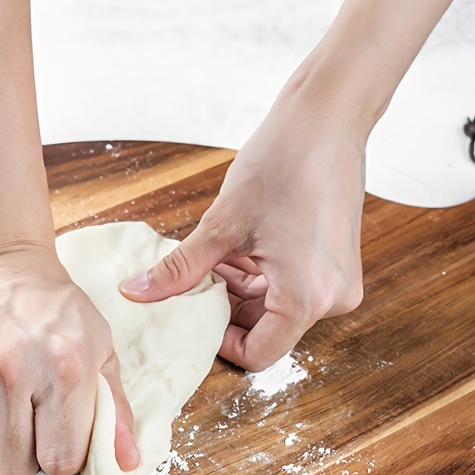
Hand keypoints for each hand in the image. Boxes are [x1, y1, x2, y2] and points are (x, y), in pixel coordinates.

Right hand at [0, 245, 139, 474]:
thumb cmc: (55, 313)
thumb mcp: (100, 350)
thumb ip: (115, 410)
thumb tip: (127, 464)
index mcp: (64, 369)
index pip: (59, 460)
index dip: (59, 456)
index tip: (57, 437)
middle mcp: (10, 369)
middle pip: (12, 467)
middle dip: (23, 456)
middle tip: (26, 422)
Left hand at [120, 88, 365, 371]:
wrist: (329, 118)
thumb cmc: (283, 163)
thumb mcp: (222, 225)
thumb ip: (179, 269)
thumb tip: (136, 293)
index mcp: (306, 298)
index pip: (257, 355)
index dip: (220, 341)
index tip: (194, 312)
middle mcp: (331, 300)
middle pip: (267, 332)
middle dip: (227, 309)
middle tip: (199, 278)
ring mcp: (338, 284)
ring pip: (275, 310)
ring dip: (240, 291)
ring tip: (217, 255)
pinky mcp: (337, 268)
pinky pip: (291, 289)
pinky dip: (260, 277)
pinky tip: (239, 249)